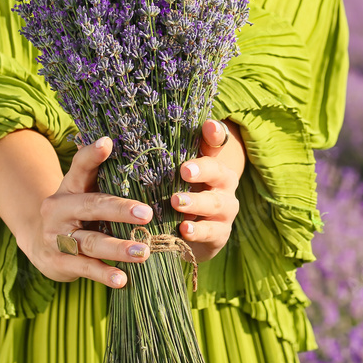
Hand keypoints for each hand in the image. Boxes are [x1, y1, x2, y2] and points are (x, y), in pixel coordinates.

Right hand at [23, 137, 154, 289]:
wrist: (39, 243)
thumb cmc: (77, 212)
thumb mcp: (84, 191)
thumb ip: (106, 176)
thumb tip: (133, 151)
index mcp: (70, 186)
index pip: (80, 166)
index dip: (92, 155)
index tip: (107, 143)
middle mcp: (59, 209)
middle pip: (92, 206)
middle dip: (120, 210)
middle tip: (147, 214)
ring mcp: (56, 237)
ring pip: (91, 242)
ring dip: (118, 248)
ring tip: (143, 252)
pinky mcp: (58, 262)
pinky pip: (84, 267)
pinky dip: (104, 274)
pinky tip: (122, 279)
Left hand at [171, 118, 245, 262]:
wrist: (191, 237)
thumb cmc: (180, 196)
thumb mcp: (173, 178)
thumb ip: (166, 159)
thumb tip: (138, 132)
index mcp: (214, 164)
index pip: (217, 144)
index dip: (215, 134)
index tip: (208, 126)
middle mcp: (224, 184)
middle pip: (220, 172)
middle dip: (203, 170)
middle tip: (184, 171)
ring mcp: (225, 210)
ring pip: (216, 203)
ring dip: (196, 202)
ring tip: (175, 202)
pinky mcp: (220, 234)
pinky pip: (212, 232)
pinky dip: (197, 231)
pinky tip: (183, 230)